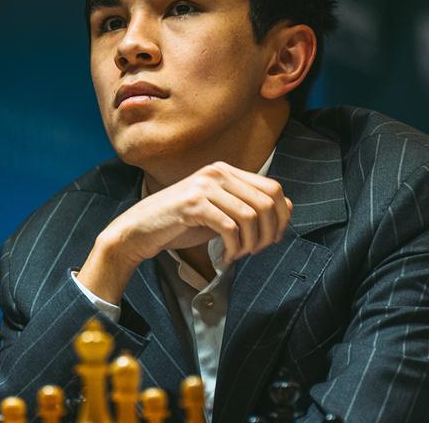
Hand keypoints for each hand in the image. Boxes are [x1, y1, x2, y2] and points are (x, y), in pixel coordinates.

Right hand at [77, 162, 291, 302]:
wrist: (140, 229)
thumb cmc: (180, 223)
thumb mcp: (219, 212)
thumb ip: (248, 207)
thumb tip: (288, 207)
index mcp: (224, 171)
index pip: (272, 188)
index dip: (280, 216)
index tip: (272, 238)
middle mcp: (216, 172)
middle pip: (266, 201)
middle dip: (268, 232)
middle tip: (256, 250)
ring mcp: (204, 186)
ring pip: (250, 216)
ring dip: (250, 243)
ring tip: (238, 254)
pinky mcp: (192, 204)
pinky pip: (229, 227)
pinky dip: (233, 247)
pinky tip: (225, 257)